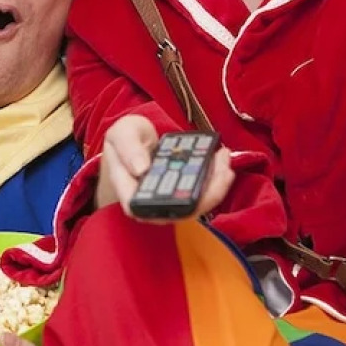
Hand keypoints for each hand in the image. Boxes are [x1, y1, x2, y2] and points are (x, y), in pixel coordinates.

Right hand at [96, 114, 233, 221]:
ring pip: (198, 204)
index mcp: (131, 194)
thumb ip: (128, 148)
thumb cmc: (125, 141)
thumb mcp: (121, 134)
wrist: (133, 142)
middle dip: (208, 191)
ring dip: (217, 183)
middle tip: (221, 164)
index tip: (192, 185)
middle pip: (183, 210)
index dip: (174, 204)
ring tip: (224, 157)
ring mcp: (170, 202)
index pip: (151, 209)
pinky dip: (216, 178)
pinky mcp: (183, 195)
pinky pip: (203, 194)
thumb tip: (141, 169)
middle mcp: (153, 205)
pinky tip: (222, 159)